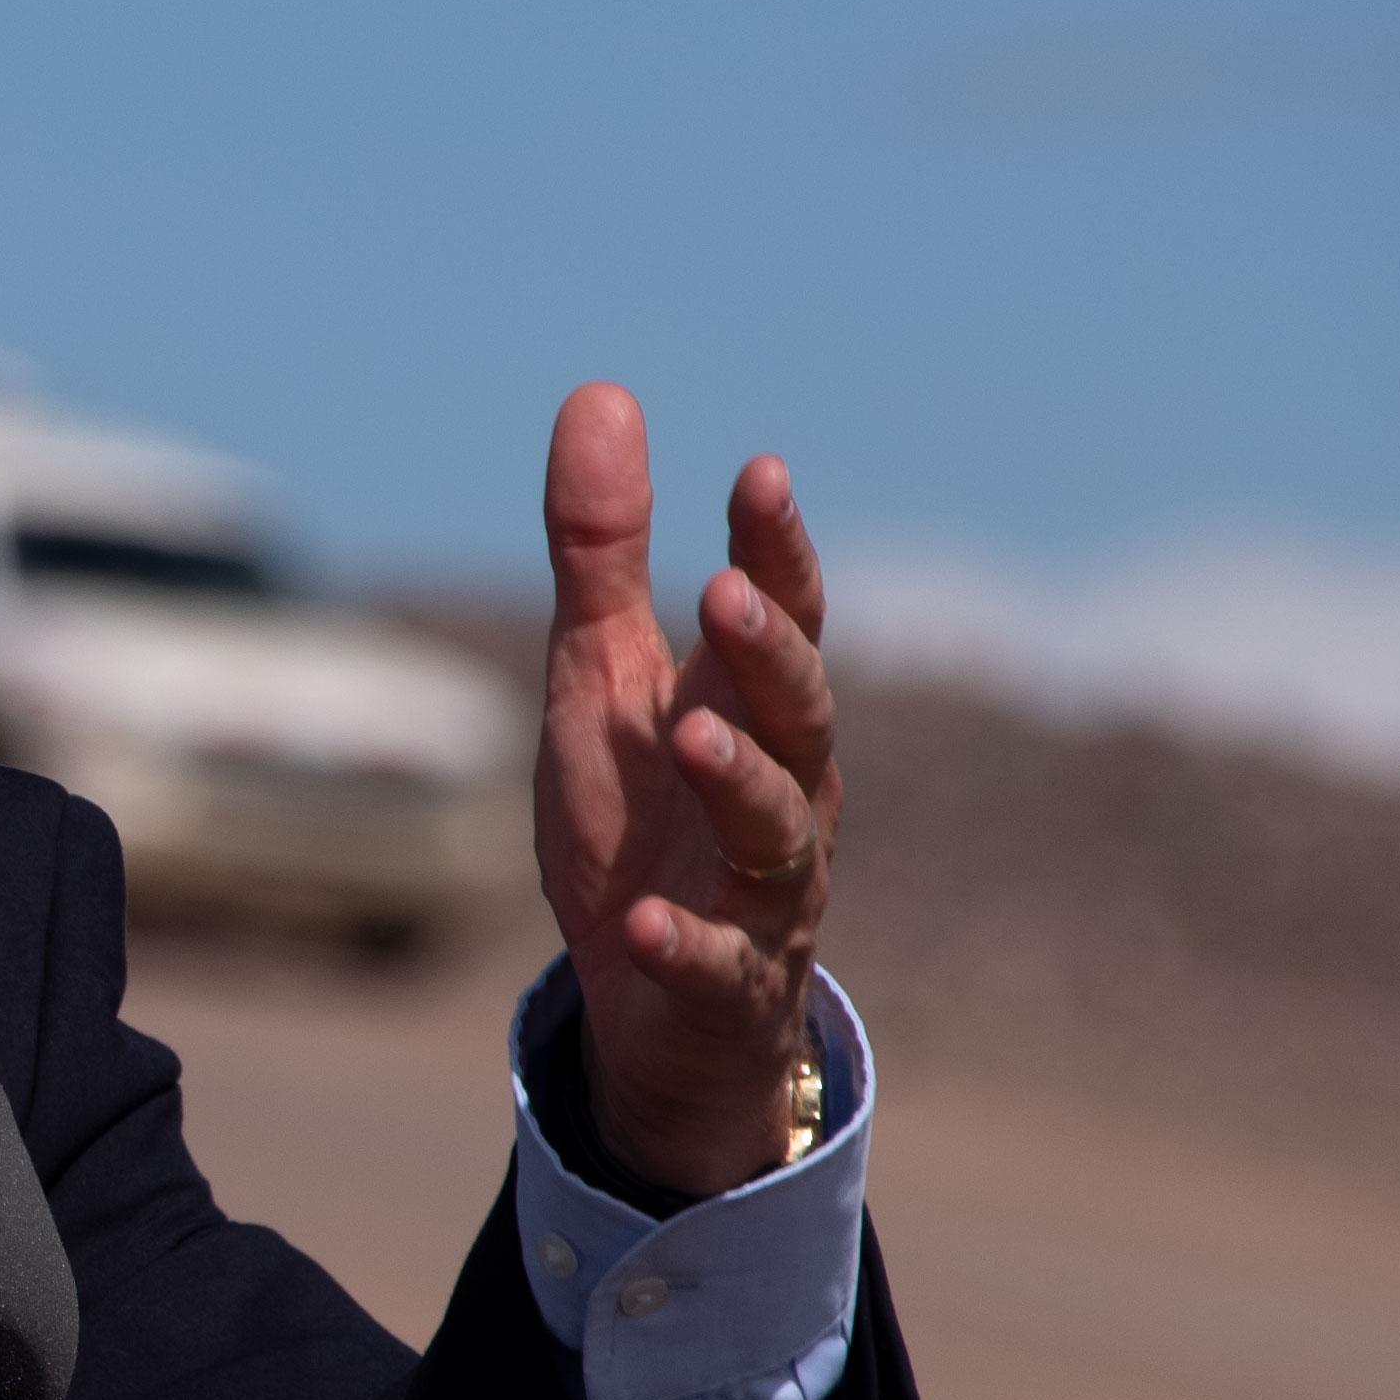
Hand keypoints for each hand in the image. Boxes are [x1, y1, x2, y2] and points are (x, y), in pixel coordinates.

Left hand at [531, 384, 840, 1196]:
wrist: (658, 1005)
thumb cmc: (644, 819)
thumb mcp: (600, 677)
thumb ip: (601, 552)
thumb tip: (602, 393)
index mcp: (749, 709)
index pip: (781, 617)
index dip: (777, 549)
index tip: (758, 474)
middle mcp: (780, 790)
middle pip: (799, 714)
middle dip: (771, 655)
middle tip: (725, 593)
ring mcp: (761, 891)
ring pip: (776, 832)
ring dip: (740, 781)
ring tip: (690, 737)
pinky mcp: (725, 982)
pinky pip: (718, 964)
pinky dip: (689, 944)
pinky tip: (648, 925)